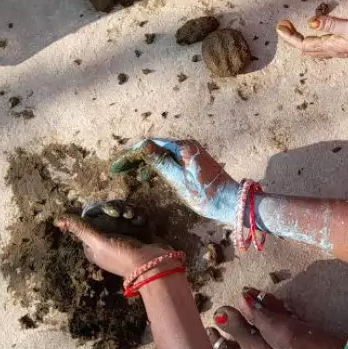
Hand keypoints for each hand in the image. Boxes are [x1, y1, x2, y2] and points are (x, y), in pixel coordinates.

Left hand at [57, 208, 169, 279]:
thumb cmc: (121, 255)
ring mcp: (123, 235)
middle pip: (107, 213)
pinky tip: (140, 221)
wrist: (152, 264)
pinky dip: (138, 217)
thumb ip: (80, 228)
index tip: (108, 212)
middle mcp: (106, 238)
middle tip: (122, 215)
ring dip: (128, 212)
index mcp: (92, 243)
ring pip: (122, 213)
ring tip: (133, 218)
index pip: (91, 217)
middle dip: (116, 211)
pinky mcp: (138, 232)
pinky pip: (134, 217)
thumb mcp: (97, 242)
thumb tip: (58, 220)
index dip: (98, 211)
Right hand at [111, 139, 241, 224]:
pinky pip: (169, 160)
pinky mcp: (192, 163)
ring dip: (145, 163)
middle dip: (136, 158)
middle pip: (155, 148)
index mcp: (183, 147)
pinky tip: (147, 177)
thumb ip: (160, 163)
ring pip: (161, 154)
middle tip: (118, 169)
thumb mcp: (179, 181)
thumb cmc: (205, 195)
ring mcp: (190, 154)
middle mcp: (186, 146)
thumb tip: (143, 145)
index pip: (151, 145)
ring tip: (131, 175)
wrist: (230, 203)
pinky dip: (157, 168)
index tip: (117, 165)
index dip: (132, 154)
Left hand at [276, 15, 347, 59]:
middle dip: (291, 38)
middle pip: (304, 48)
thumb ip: (331, 24)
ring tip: (292, 28)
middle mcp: (331, 50)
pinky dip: (310, 40)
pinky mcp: (343, 46)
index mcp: (330, 46)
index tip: (280, 26)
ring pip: (311, 49)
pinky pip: (320, 47)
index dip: (289, 36)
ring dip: (299, 40)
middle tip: (284, 25)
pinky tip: (313, 34)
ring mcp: (337, 49)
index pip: (302, 43)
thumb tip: (310, 22)